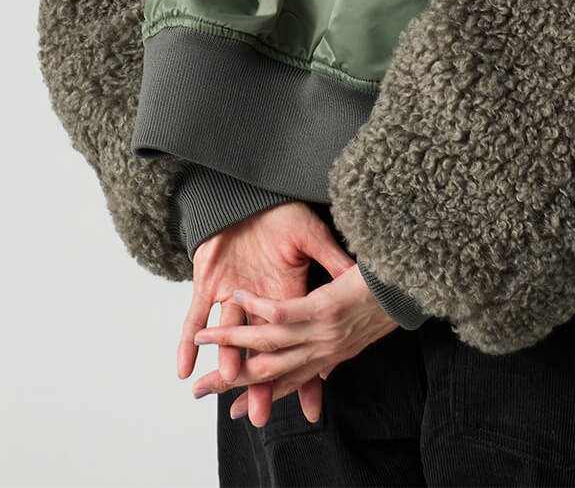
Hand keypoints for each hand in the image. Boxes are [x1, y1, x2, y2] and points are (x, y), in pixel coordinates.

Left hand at [178, 200, 372, 426]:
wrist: (251, 195)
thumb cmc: (285, 213)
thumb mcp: (314, 236)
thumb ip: (332, 261)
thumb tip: (356, 284)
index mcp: (288, 298)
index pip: (296, 345)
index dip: (305, 377)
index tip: (312, 410)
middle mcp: (260, 305)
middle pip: (261, 352)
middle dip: (260, 386)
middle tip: (259, 417)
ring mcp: (232, 299)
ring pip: (230, 339)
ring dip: (227, 364)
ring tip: (228, 384)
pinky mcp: (208, 286)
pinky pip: (193, 316)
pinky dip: (186, 341)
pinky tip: (182, 366)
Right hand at [190, 264, 400, 422]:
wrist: (413, 284)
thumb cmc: (388, 301)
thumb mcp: (363, 335)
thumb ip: (337, 353)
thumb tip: (324, 370)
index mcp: (329, 357)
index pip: (286, 383)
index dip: (258, 396)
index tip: (233, 410)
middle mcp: (322, 350)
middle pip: (267, 372)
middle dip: (231, 382)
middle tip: (199, 391)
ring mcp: (323, 331)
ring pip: (268, 343)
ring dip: (231, 341)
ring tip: (203, 337)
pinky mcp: (326, 308)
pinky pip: (283, 312)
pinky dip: (256, 306)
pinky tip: (237, 297)